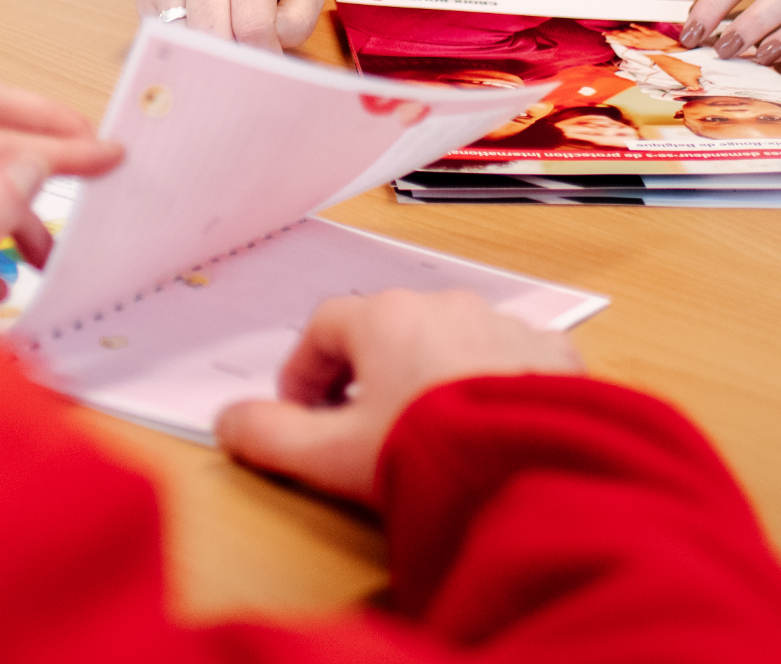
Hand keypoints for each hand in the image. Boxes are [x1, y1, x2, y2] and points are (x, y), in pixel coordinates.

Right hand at [138, 0, 322, 50]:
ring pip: (183, 41)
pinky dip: (182, 47)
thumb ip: (298, 20)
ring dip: (205, 56)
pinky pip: (162, 36)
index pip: (252, 27)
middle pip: (213, 36)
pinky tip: (200, 35)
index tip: (270, 68)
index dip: (264, 58)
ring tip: (225, 52)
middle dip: (233, 61)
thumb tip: (265, 54)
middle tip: (247, 69)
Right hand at [215, 289, 583, 503]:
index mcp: (386, 319)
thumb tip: (230, 424)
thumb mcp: (331, 456)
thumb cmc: (429, 455)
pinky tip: (483, 426)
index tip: (300, 410)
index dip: (304, 369)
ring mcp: (501, 327)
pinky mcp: (550, 356)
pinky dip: (489, 382)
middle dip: (365, 371)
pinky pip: (509, 358)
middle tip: (354, 423)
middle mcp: (445, 308)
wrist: (529, 472)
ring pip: (450, 340)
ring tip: (421, 429)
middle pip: (388, 328)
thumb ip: (271, 437)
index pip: (325, 327)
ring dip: (428, 373)